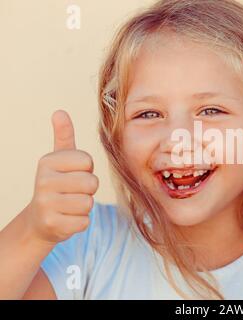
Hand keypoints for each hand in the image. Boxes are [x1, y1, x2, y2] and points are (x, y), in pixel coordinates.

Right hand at [23, 110, 98, 243]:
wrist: (39, 220)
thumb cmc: (57, 185)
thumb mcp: (59, 160)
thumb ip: (64, 136)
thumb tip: (60, 111)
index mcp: (47, 161)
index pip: (88, 161)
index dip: (86, 170)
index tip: (72, 175)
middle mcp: (43, 181)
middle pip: (91, 183)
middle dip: (88, 190)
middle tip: (72, 192)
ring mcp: (46, 204)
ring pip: (88, 203)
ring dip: (84, 206)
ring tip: (68, 205)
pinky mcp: (52, 225)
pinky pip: (84, 221)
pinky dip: (80, 222)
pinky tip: (66, 219)